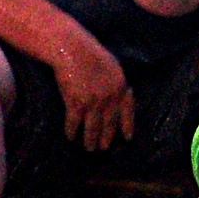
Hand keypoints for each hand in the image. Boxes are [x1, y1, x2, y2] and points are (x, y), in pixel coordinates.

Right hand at [52, 35, 134, 152]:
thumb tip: (123, 96)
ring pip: (92, 128)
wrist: (72, 49)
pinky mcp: (76, 104)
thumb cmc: (91, 54)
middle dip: (106, 138)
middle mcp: (110, 98)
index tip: (127, 138)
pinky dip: (71, 131)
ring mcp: (93, 102)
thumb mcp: (113, 67)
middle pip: (109, 124)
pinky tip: (71, 137)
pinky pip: (74, 123)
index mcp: (121, 87)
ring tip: (89, 148)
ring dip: (90, 140)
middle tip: (103, 148)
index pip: (128, 111)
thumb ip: (117, 83)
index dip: (127, 126)